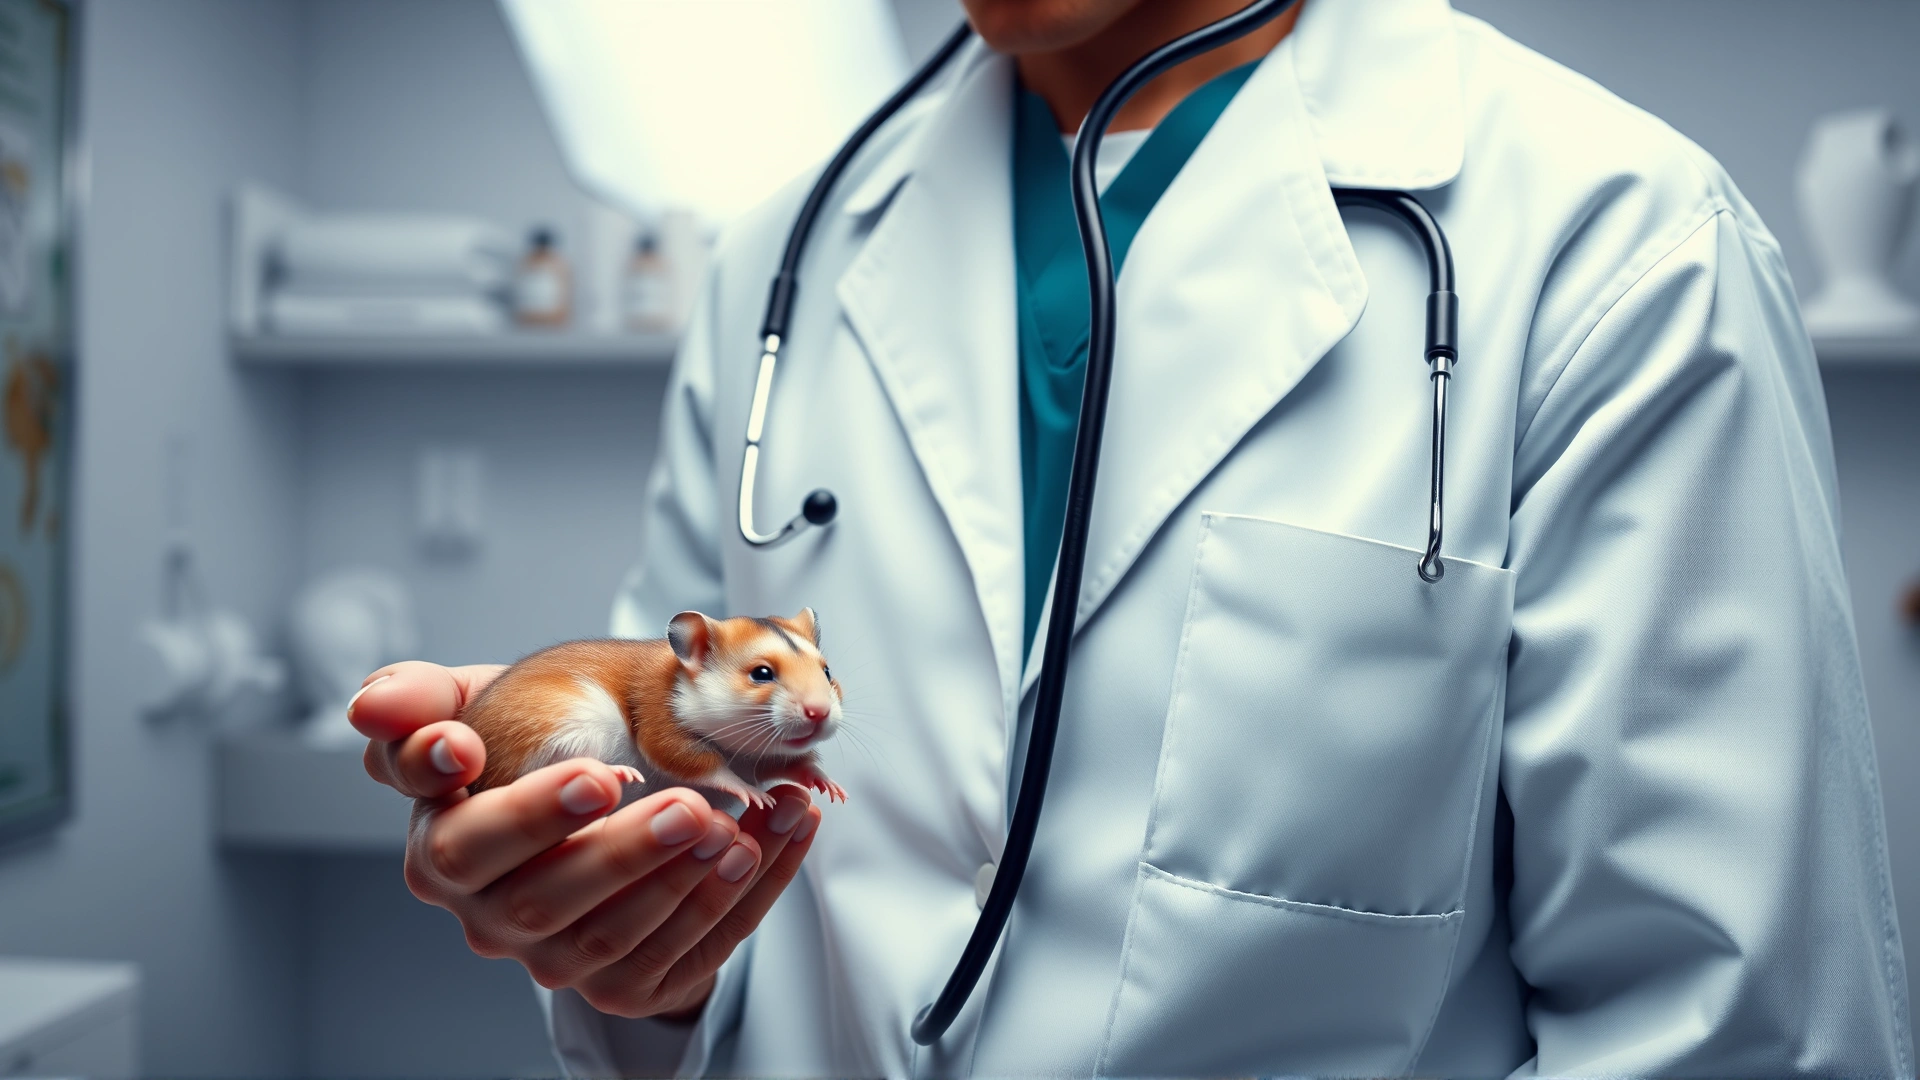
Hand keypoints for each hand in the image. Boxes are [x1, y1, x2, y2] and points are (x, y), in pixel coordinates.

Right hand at [350, 661, 822, 1019]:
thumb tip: (371, 704)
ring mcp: (552, 957)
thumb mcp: (482, 703)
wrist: (611, 801)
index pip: (456, 842)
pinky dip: (731, 898)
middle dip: (613, 852)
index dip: (507, 811)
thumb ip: (424, 696)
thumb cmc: (541, 744)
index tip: (556, 771)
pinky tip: (764, 842)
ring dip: (678, 880)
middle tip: (680, 802)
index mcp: (444, 845)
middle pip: (537, 899)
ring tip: (731, 823)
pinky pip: (679, 955)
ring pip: (611, 935)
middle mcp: (489, 913)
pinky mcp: (621, 983)